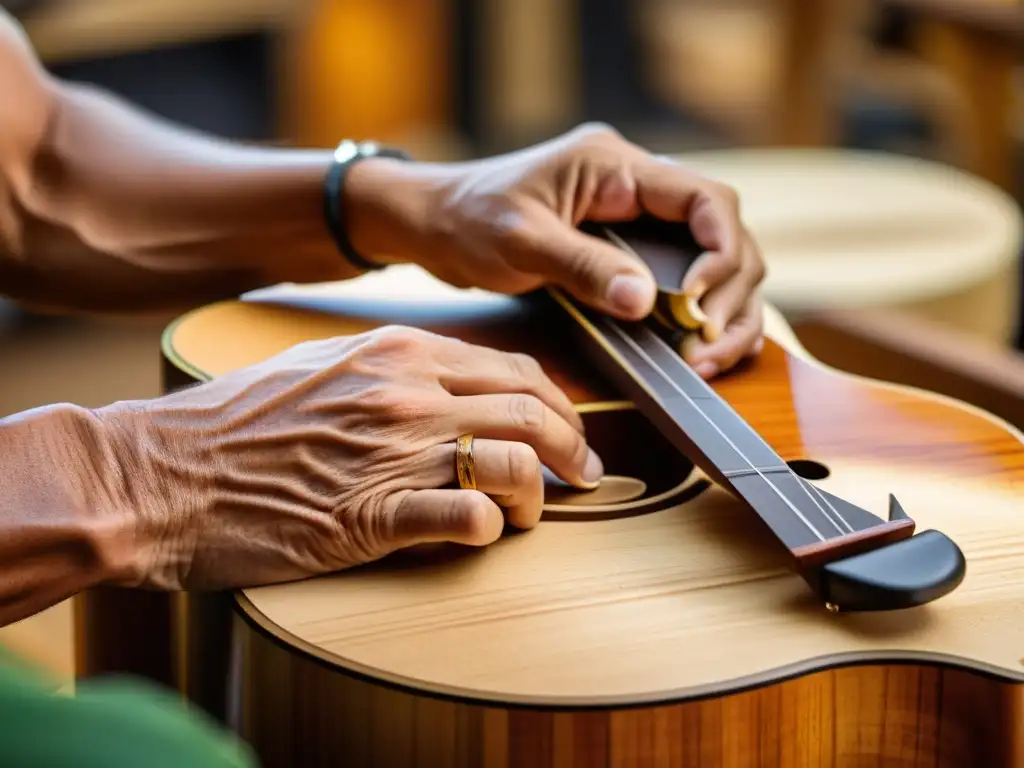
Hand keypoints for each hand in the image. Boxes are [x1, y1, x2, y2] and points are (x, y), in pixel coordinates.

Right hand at [96, 327, 599, 590]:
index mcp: (397, 352)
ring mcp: (389, 451)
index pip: (514, 369)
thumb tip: (452, 387)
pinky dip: (489, 528)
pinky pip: (462, 515)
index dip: (557, 404)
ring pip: (513, 461)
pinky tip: (481, 533)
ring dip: (539, 495)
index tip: (569, 433)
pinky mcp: (366, 515)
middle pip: (531, 410)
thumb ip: (392, 369)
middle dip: (573, 447)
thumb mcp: (321, 366)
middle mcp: (405, 393)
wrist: (156, 471)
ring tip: (529, 516)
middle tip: (583, 477)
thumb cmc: (232, 424)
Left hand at [355, 124, 765, 378]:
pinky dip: (699, 315)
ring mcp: (636, 219)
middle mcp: (637, 187)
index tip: (700, 302)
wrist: (434, 224)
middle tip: (704, 344)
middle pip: (724, 231)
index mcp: (615, 167)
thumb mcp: (521, 243)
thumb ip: (583, 267)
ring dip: (724, 309)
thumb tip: (645, 301)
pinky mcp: (627, 249)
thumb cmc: (467, 220)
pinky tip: (693, 349)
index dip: (721, 249)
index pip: (705, 197)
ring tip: (705, 359)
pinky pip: (685, 278)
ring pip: (715, 258)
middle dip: (730, 290)